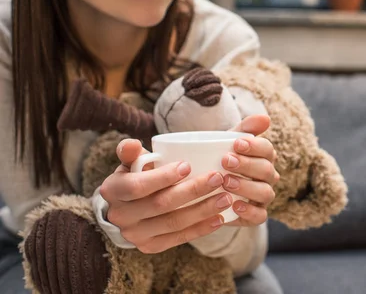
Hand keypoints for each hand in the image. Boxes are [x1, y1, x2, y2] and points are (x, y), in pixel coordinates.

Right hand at [99, 139, 229, 253]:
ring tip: (226, 198)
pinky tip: (220, 218)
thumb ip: (131, 151)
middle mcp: (121, 216)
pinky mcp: (151, 246)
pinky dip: (202, 228)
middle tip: (218, 178)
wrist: (128, 207)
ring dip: (203, 210)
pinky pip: (179, 238)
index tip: (188, 165)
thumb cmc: (135, 176)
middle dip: (193, 191)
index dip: (163, 177)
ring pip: (174, 223)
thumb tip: (133, 144)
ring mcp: (135, 235)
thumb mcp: (130, 161)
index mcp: (113, 191)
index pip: (138, 185)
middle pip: (161, 205)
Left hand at [224, 114, 279, 226]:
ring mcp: (263, 196)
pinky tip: (235, 205)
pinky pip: (260, 216)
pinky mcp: (255, 214)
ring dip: (246, 187)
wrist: (205, 184)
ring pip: (265, 192)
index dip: (254, 146)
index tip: (236, 144)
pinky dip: (250, 212)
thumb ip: (244, 129)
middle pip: (266, 170)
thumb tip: (266, 118)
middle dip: (247, 165)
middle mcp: (267, 176)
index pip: (267, 149)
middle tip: (226, 161)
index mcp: (264, 157)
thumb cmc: (219, 159)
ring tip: (226, 182)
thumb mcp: (227, 141)